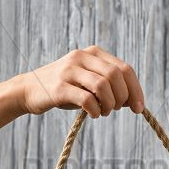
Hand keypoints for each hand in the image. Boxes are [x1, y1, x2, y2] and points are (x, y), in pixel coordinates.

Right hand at [21, 46, 144, 117]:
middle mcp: (82, 57)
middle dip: (123, 97)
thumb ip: (109, 85)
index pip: (125, 68)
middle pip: (116, 76)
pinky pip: (86, 99)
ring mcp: (70, 71)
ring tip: (103, 112)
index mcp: (93, 53)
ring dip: (109, 104)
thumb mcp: (88, 81)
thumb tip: (133, 101)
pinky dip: (95, 110)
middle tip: (116, 109)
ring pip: (103, 86)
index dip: (136, 90)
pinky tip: (93, 115)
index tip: (139, 108)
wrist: (29, 90)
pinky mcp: (60, 88)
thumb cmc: (64, 89)